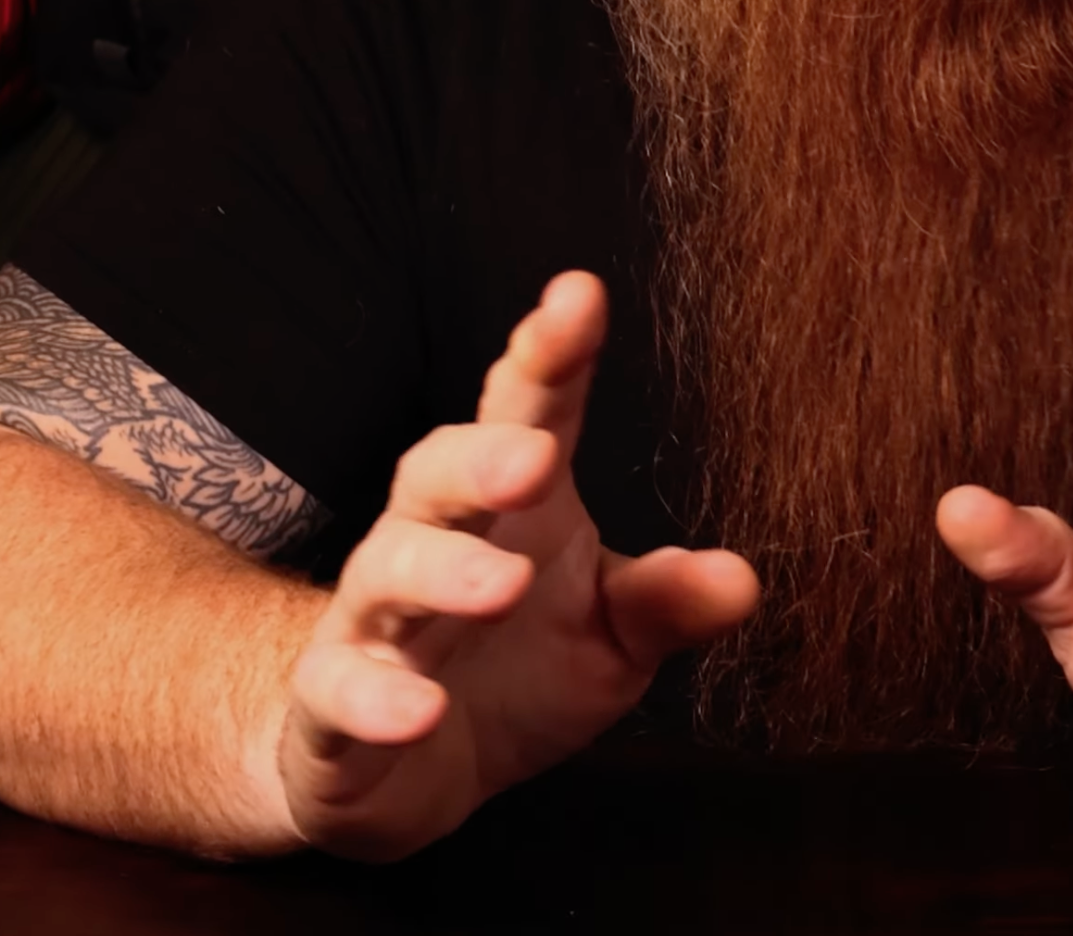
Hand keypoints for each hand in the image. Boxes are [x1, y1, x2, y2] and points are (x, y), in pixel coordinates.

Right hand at [277, 271, 757, 859]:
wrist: (404, 776)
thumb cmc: (518, 675)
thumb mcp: (611, 639)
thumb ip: (664, 602)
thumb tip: (740, 580)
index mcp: (509, 506)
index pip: (526, 411)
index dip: (548, 353)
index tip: (579, 296)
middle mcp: (431, 541)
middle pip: (437, 474)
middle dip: (482, 459)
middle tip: (536, 460)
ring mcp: (374, 620)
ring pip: (389, 573)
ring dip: (442, 574)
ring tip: (501, 587)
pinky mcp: (333, 706)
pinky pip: (340, 692)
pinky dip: (375, 699)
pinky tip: (419, 713)